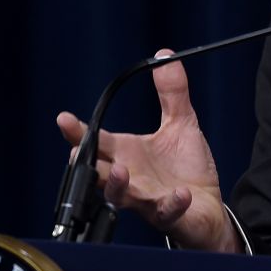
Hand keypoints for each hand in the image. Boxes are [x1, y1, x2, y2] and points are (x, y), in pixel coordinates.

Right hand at [56, 54, 239, 252]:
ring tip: (121, 170)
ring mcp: (147, 199)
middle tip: (78, 152)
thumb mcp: (181, 124)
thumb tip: (165, 55)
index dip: (78, 131)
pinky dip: (172, 204)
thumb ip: (172, 93)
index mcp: (127, 154)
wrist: (207, 205)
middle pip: (100, 172)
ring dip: (119, 185)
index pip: (97, 141)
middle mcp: (131, 178)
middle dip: (87, 164)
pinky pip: (167, 212)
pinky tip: (180, 194)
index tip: (63, 119)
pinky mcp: (170, 215)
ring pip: (123, 197)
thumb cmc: (186, 168)